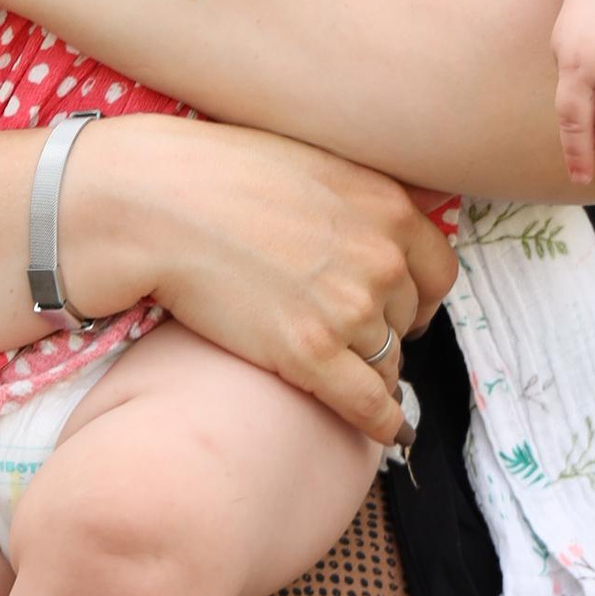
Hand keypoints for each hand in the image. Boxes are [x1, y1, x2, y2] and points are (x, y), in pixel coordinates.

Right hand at [59, 113, 456, 445]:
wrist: (157, 203)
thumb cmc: (216, 175)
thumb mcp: (313, 162)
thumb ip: (358, 199)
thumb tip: (378, 231)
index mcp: (388, 206)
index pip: (437, 271)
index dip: (416, 295)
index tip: (399, 309)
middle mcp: (381, 258)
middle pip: (405, 319)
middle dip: (383, 331)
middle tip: (350, 338)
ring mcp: (349, 308)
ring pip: (386, 363)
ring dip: (369, 372)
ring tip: (343, 375)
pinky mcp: (311, 354)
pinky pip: (369, 405)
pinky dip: (383, 423)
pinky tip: (387, 432)